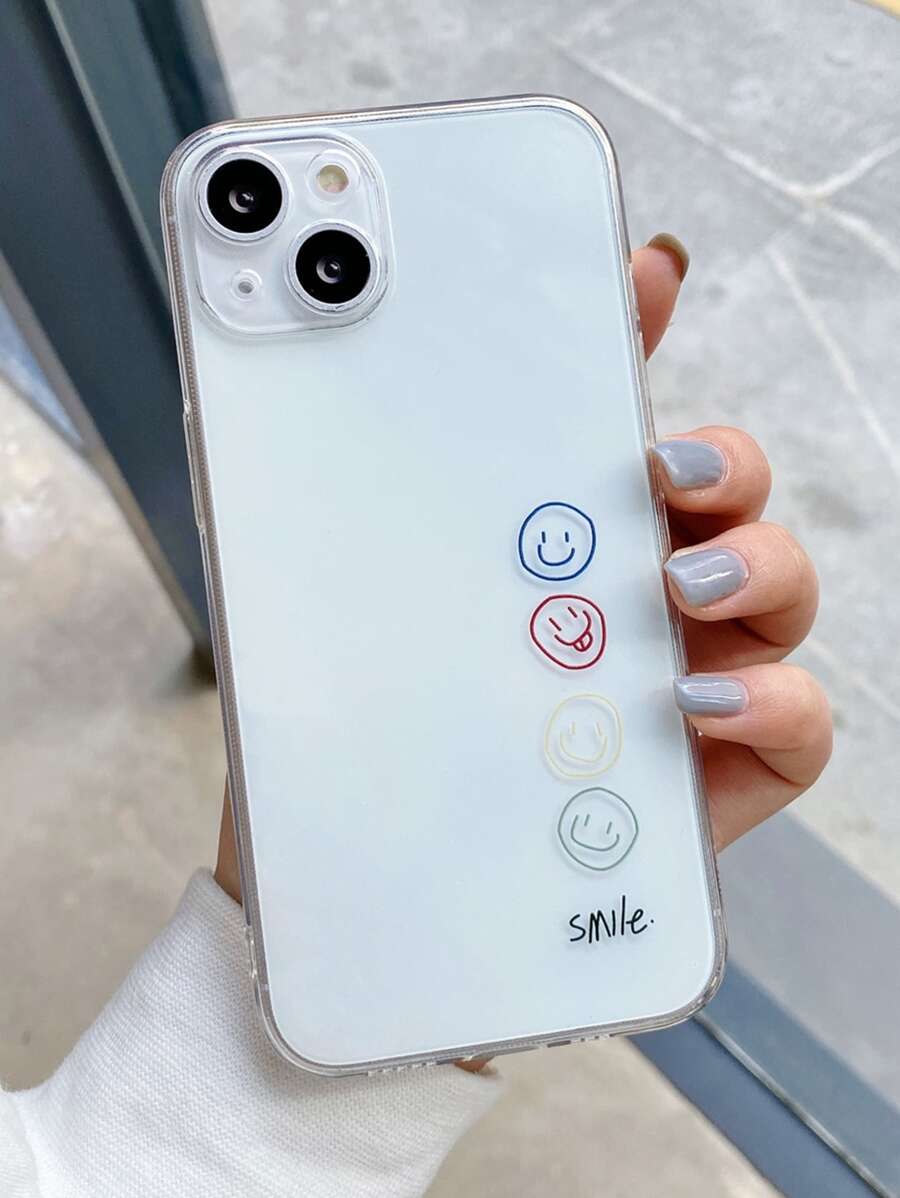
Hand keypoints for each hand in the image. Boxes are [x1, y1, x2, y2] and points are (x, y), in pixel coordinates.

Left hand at [215, 236, 831, 1070]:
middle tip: (658, 468)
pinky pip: (803, 721)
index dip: (650, 338)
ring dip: (754, 562)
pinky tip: (694, 694)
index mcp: (561, 541)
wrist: (370, 884)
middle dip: (720, 461)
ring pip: (780, 587)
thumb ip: (382, 503)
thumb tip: (376, 383)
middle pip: (731, 492)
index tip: (638, 273)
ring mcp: (690, 677)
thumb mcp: (352, 604)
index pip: (622, 419)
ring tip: (674, 580)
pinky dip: (773, 696)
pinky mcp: (723, 772)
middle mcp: (637, 596)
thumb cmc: (367, 735)